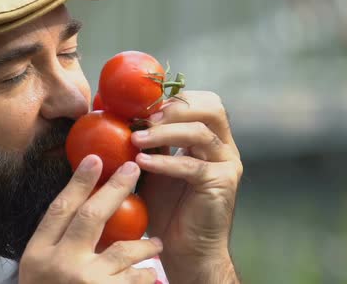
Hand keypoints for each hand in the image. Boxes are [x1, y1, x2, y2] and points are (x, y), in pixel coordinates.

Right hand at [19, 155, 162, 283]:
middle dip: (115, 189)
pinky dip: (146, 275)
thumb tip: (89, 209)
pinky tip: (149, 276)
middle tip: (133, 170)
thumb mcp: (42, 273)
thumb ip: (60, 246)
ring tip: (155, 245)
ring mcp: (86, 283)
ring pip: (125, 249)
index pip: (58, 209)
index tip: (94, 159)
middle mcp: (59, 266)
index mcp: (38, 256)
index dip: (77, 182)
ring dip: (145, 245)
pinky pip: (138, 278)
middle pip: (91, 216)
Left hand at [132, 91, 242, 282]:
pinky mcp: (222, 183)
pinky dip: (165, 163)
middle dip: (174, 108)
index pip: (201, 101)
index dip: (173, 98)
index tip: (141, 105)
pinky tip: (142, 164)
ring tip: (135, 139)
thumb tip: (119, 114)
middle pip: (211, 107)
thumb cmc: (166, 207)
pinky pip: (193, 166)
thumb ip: (148, 142)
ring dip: (164, 133)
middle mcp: (223, 145)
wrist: (183, 249)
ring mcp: (226, 163)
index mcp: (208, 137)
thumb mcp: (153, 166)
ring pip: (200, 132)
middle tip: (144, 118)